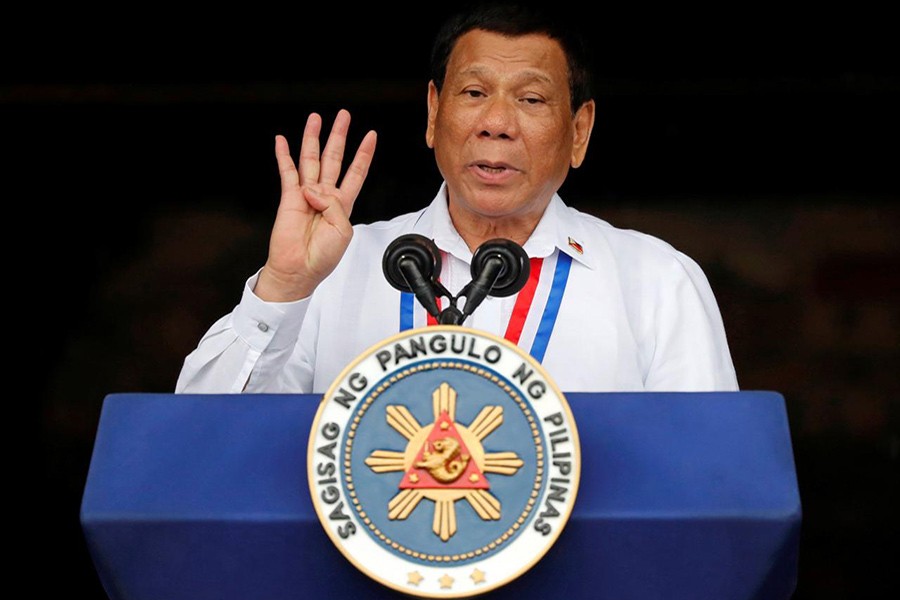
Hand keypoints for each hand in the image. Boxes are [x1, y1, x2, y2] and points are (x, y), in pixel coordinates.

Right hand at [255, 109, 376, 301]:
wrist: (299, 269)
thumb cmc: (322, 257)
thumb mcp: (343, 230)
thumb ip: (334, 205)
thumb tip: (312, 189)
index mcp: (342, 205)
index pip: (356, 172)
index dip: (364, 154)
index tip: (371, 136)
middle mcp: (325, 196)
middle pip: (334, 158)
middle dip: (339, 136)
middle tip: (343, 116)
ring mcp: (306, 195)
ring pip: (311, 159)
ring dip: (312, 138)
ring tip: (315, 118)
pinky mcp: (288, 198)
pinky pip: (287, 172)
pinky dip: (284, 156)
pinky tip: (282, 141)